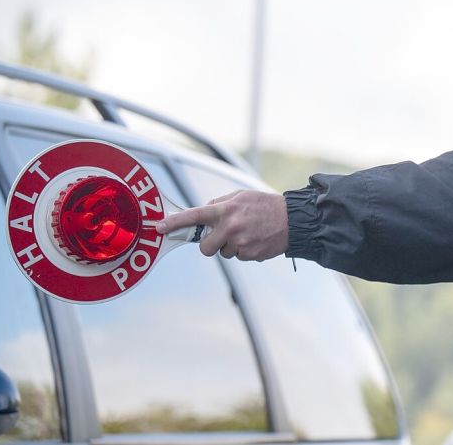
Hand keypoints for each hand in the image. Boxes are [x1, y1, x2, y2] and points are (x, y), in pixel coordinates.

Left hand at [156, 190, 288, 260]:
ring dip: (231, 246)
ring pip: (223, 253)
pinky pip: (238, 257)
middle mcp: (230, 227)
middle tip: (225, 236)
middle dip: (212, 244)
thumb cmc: (265, 205)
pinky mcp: (250, 255)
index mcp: (226, 209)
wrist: (293, 220)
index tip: (159, 227)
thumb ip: (219, 204)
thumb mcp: (241, 196)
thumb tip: (201, 214)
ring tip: (249, 234)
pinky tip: (256, 240)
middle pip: (205, 247)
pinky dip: (244, 251)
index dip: (175, 222)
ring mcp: (240, 243)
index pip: (194, 216)